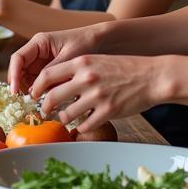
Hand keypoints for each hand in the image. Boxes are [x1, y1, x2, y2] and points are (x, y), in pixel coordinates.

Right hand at [7, 25, 106, 94]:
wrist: (101, 41)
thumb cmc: (85, 42)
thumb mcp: (70, 56)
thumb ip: (53, 71)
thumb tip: (36, 90)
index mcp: (39, 43)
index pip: (18, 58)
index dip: (13, 74)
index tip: (15, 90)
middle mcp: (37, 53)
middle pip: (20, 70)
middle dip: (20, 85)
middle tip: (24, 101)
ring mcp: (42, 62)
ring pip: (28, 79)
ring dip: (30, 90)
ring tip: (37, 102)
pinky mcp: (50, 72)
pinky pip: (40, 83)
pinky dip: (41, 92)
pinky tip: (47, 100)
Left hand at [32, 54, 164, 132]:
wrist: (153, 76)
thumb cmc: (124, 68)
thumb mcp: (96, 61)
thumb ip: (76, 70)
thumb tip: (53, 83)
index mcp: (81, 62)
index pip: (47, 75)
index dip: (36, 87)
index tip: (34, 94)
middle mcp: (86, 78)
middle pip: (52, 97)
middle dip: (44, 107)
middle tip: (43, 111)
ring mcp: (97, 96)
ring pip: (67, 114)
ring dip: (63, 118)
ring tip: (65, 118)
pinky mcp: (109, 111)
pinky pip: (85, 125)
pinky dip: (81, 127)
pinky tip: (82, 125)